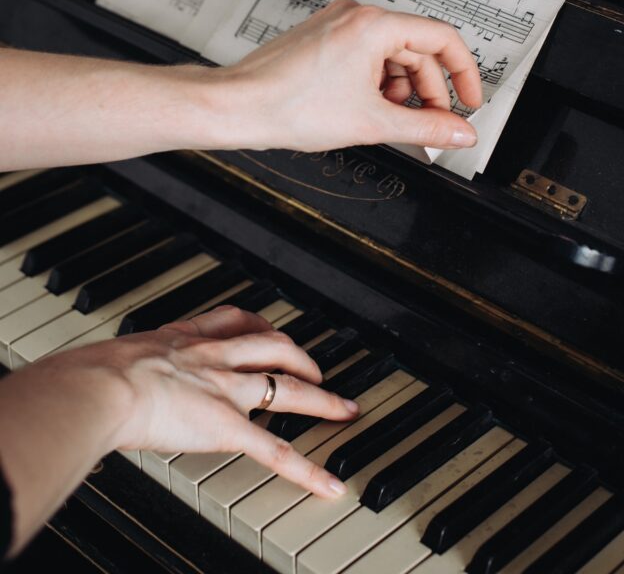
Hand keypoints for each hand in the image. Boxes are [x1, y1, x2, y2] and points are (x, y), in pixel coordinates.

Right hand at [58, 305, 357, 498]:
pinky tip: (328, 484)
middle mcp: (216, 357)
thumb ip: (127, 363)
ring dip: (323, 399)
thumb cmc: (97, 374)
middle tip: (318, 370)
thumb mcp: (119, 355)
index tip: (268, 331)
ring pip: (290, 388)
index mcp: (188, 337)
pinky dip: (307, 470)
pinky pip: (277, 450)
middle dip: (303, 358)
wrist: (105, 385)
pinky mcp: (228, 427)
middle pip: (275, 347)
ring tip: (344, 410)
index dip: (260, 327)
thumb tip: (101, 376)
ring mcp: (227, 390)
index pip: (237, 321)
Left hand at [212, 0, 481, 152]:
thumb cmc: (289, 106)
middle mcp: (356, 14)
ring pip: (391, 55)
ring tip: (387, 120)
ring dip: (399, 89)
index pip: (442, 38)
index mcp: (373, 24)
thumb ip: (426, 127)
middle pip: (417, 50)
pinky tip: (367, 109)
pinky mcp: (323, 37)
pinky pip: (366, 55)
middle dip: (427, 91)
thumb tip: (459, 131)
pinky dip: (376, 83)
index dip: (464, 74)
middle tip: (429, 126)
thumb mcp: (371, 122)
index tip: (469, 102)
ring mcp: (337, 23)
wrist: (238, 106)